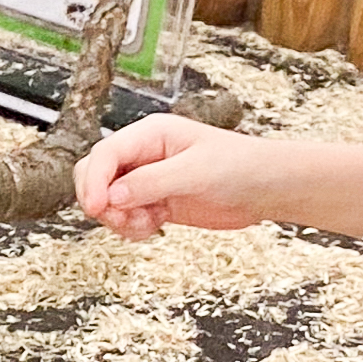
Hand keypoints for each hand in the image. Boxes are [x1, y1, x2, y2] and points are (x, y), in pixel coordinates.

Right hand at [70, 113, 279, 239]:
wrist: (268, 188)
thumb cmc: (240, 167)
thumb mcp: (195, 172)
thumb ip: (151, 182)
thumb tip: (112, 196)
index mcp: (150, 133)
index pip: (105, 153)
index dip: (94, 180)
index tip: (97, 208)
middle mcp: (143, 154)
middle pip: (96, 174)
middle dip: (100, 199)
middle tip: (120, 220)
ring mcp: (148, 179)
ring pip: (108, 199)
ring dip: (118, 217)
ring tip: (146, 224)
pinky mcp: (156, 202)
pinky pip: (126, 215)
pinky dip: (131, 227)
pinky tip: (152, 227)